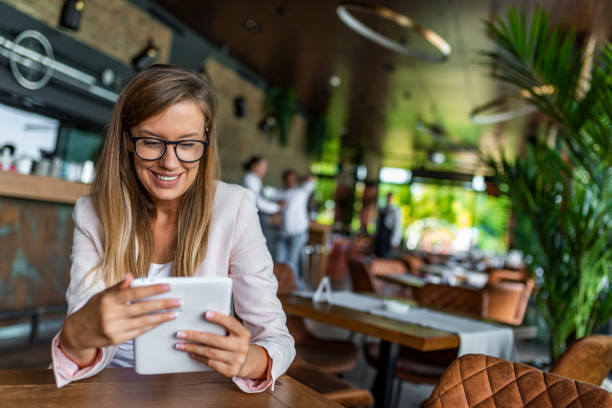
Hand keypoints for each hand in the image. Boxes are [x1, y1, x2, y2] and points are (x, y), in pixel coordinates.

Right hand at [60, 274, 179, 365]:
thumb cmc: (93, 309)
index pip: (135, 292)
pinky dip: (151, 326)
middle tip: (178, 301)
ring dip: (161, 317)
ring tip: (174, 313)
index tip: (169, 286)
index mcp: (109, 299)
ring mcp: (114, 328)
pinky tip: (160, 322)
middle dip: (163, 304)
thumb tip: (131, 276)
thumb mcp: (102, 294)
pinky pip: (139, 332)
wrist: (77, 332)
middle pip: (143, 308)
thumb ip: (118, 287)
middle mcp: (112, 314)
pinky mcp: (117, 340)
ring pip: (144, 322)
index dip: (153, 289)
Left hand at [174, 311, 268, 378]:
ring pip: (210, 352)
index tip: (205, 313)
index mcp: (243, 333)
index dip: (219, 318)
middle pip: (215, 340)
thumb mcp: (236, 333)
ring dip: (192, 348)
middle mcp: (241, 346)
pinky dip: (198, 357)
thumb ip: (225, 326)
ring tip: (180, 344)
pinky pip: (210, 363)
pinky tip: (190, 353)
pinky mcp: (230, 371)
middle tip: (180, 333)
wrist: (246, 361)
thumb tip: (202, 317)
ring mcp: (236, 360)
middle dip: (195, 336)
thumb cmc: (236, 342)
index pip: (231, 323)